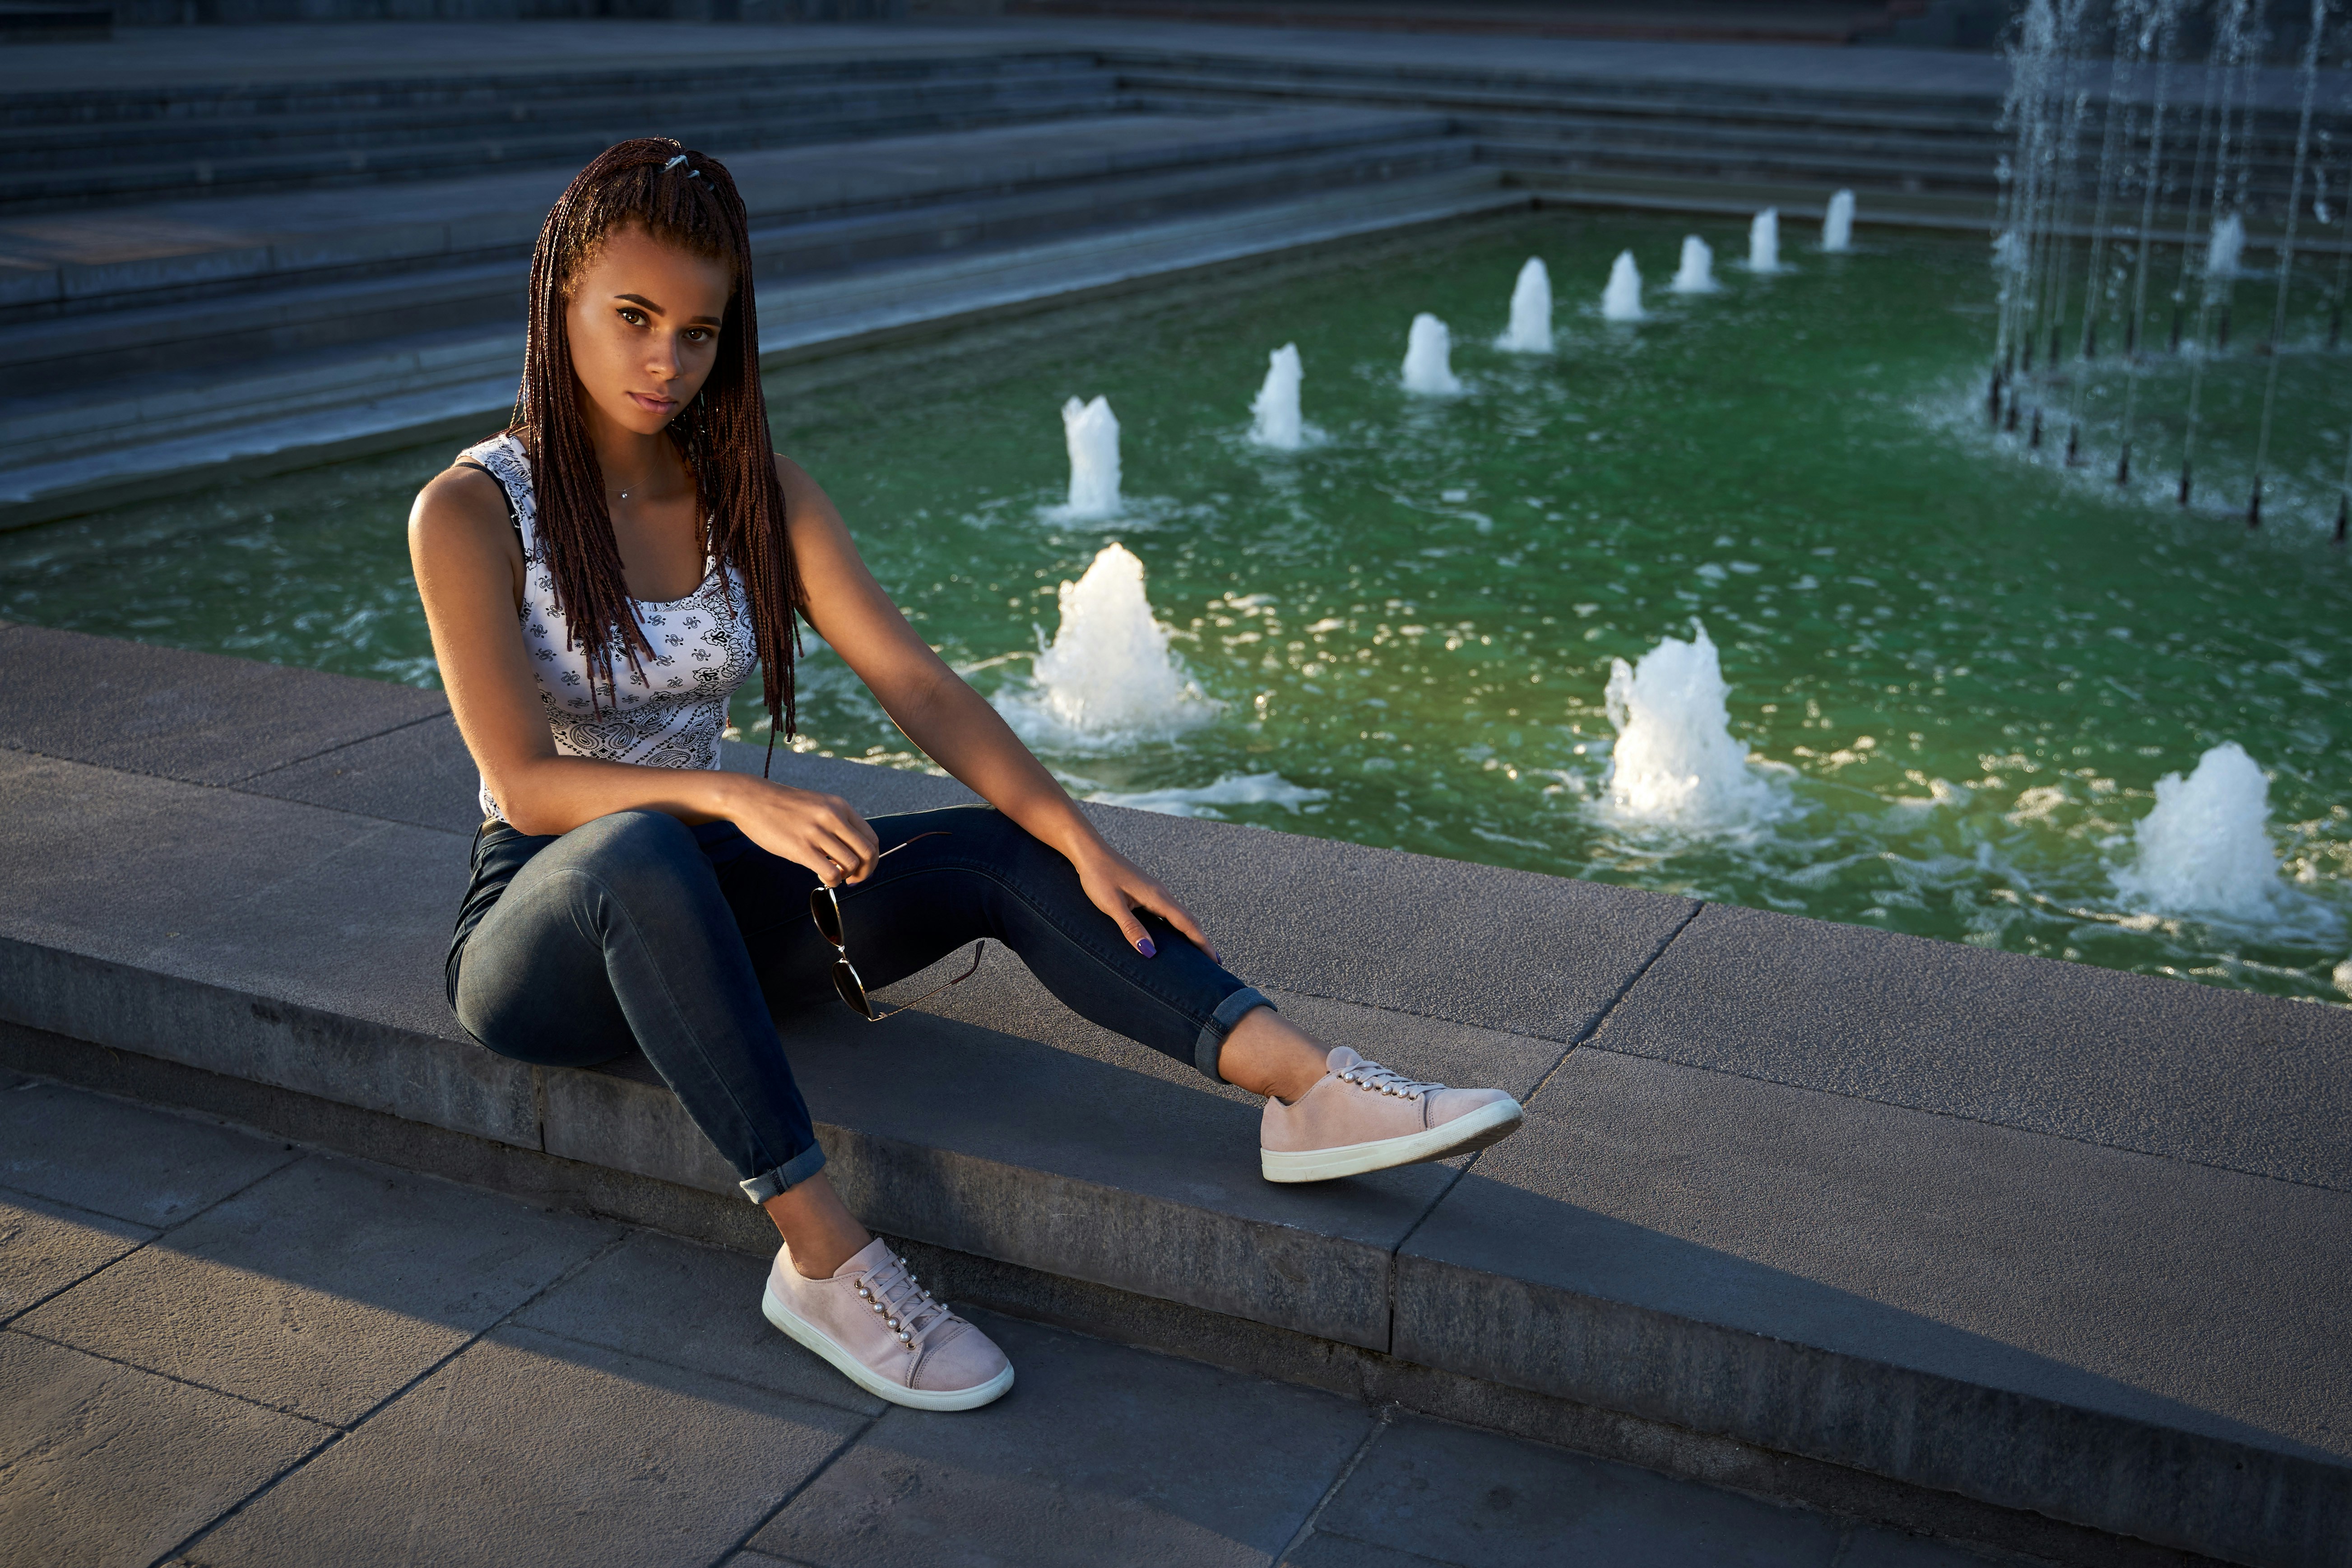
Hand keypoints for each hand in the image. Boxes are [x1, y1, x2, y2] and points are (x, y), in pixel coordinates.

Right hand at [729, 778, 879, 886]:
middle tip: (853, 879)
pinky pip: (830, 873)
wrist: (751, 799)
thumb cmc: (784, 807)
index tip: (860, 869)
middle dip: (865, 872)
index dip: (871, 859)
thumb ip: (837, 823)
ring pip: (850, 864)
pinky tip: (822, 878)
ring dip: (845, 877)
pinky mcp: (801, 848)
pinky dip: (832, 882)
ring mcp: (817, 832)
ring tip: (831, 875)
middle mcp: (833, 817)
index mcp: (840, 807)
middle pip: (867, 853)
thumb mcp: (818, 805)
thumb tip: (852, 851)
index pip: (871, 838)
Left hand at [1070, 841, 1219, 963]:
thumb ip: (1131, 928)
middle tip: (1214, 963)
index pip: (1186, 924)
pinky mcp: (1146, 891)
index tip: (1215, 960)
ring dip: (1191, 933)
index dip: (1202, 943)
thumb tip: (1150, 952)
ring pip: (1179, 915)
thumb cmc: (1098, 876)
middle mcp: (1160, 893)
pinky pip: (1169, 911)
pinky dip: (1178, 925)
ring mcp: (1154, 891)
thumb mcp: (1112, 905)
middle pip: (1188, 920)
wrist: (1090, 851)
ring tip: (1198, 952)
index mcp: (1156, 897)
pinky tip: (1173, 934)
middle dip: (1202, 941)